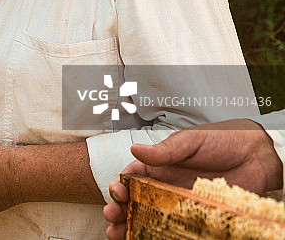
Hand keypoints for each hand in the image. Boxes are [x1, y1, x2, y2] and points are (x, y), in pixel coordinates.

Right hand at [103, 119, 281, 239]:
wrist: (256, 156)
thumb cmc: (222, 140)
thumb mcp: (189, 141)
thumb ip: (163, 150)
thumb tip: (135, 148)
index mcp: (158, 164)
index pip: (130, 177)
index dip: (119, 186)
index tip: (117, 193)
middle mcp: (164, 185)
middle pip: (134, 201)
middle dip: (118, 210)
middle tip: (112, 217)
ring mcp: (179, 202)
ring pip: (149, 218)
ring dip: (131, 226)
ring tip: (118, 234)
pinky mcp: (196, 215)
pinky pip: (175, 228)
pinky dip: (158, 235)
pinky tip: (145, 239)